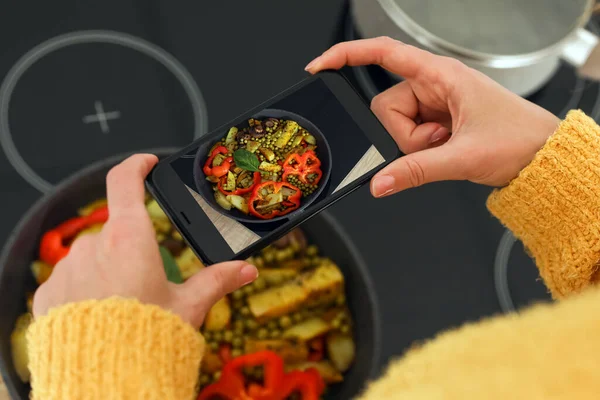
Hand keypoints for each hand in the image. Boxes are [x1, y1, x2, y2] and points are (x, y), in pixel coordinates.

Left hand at [33, 154, 257, 328]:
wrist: (103, 380)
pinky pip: (70, 281)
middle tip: (148, 282)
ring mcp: (67, 269)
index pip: (125, 182)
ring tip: (125, 307)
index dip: (136, 165)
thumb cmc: (146, 339)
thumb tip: (246, 269)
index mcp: (129, 239)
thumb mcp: (188, 306)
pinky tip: (100, 317)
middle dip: (133, 249)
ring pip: (93, 258)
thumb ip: (217, 281)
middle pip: (117, 232)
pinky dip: (85, 291)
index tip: (146, 163)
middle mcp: (93, 246)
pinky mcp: (49, 294)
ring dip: (108, 271)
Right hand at [305, 37, 559, 196]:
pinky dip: (420, 150)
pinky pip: (407, 136)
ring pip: (394, 125)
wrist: (541, 156)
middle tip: (437, 144)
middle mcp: (433, 85)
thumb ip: (416, 171)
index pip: (383, 54)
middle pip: (385, 107)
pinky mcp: (434, 121)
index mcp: (440, 75)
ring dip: (415, 145)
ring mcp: (433, 104)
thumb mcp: (463, 157)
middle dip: (403, 135)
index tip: (319, 66)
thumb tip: (379, 183)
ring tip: (447, 147)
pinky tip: (445, 150)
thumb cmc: (518, 139)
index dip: (347, 55)